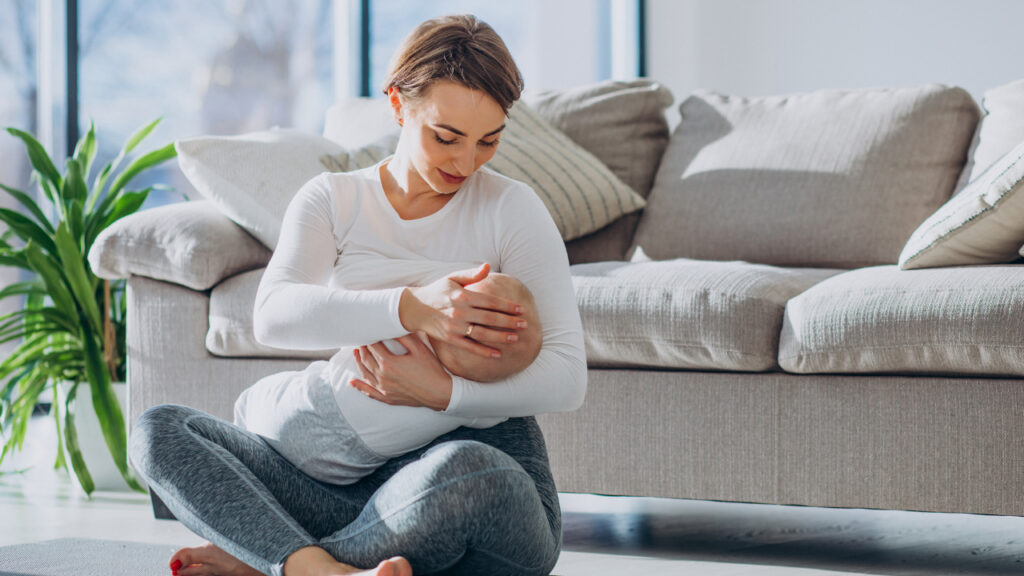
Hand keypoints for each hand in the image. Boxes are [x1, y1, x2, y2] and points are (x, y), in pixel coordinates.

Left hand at [350, 335, 452, 410]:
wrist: (439, 392)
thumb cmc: (431, 369)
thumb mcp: (419, 349)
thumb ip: (404, 337)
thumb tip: (393, 327)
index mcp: (388, 363)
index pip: (373, 347)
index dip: (370, 338)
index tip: (369, 331)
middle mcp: (382, 376)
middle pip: (366, 359)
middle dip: (363, 348)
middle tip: (361, 340)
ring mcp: (384, 389)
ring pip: (365, 373)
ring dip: (358, 362)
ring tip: (356, 353)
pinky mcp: (387, 397)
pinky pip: (369, 392)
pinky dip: (360, 386)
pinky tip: (352, 382)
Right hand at [398, 263, 526, 357]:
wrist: (414, 308)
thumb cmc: (437, 291)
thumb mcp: (452, 278)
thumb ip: (472, 275)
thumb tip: (488, 266)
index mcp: (463, 295)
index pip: (491, 301)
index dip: (507, 306)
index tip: (521, 310)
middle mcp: (459, 311)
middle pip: (490, 318)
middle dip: (509, 321)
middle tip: (525, 324)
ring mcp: (454, 327)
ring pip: (482, 334)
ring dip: (500, 337)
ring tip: (515, 338)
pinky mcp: (450, 338)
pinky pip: (470, 347)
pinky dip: (484, 351)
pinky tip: (497, 354)